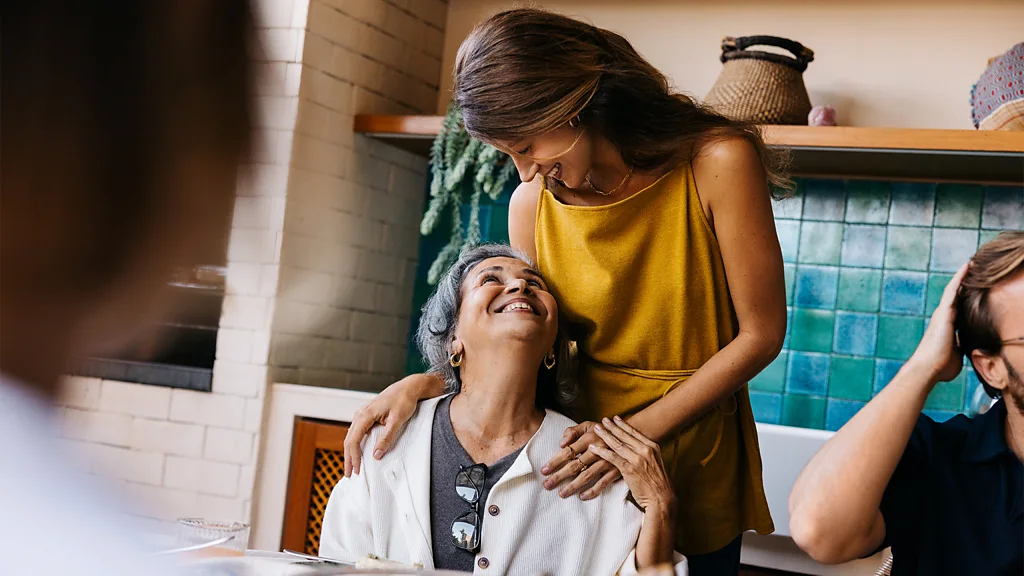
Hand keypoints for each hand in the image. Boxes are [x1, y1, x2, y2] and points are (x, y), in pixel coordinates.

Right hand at [343, 374, 432, 476]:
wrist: (409, 387)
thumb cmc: (404, 400)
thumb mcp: (397, 420)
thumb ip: (386, 437)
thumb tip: (376, 455)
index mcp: (365, 415)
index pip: (353, 440)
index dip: (353, 457)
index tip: (357, 470)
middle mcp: (360, 414)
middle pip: (349, 439)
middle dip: (348, 458)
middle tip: (349, 474)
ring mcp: (362, 414)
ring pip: (351, 436)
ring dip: (351, 452)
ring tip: (352, 466)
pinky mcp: (367, 416)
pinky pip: (357, 432)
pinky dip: (356, 444)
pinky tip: (358, 452)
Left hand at [542, 421, 621, 499]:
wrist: (630, 435)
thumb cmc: (602, 431)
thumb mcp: (588, 425)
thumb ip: (573, 431)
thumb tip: (561, 443)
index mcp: (589, 437)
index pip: (568, 452)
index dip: (555, 461)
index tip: (544, 470)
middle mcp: (598, 450)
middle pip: (575, 465)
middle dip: (560, 476)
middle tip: (547, 485)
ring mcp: (607, 461)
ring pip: (587, 476)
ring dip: (573, 486)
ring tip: (561, 493)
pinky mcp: (616, 471)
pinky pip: (603, 483)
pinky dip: (592, 491)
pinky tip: (582, 496)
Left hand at [589, 416, 674, 512]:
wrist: (662, 498)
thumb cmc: (658, 484)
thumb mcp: (656, 464)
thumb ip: (647, 455)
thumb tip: (636, 450)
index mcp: (652, 447)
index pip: (635, 432)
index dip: (623, 425)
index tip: (615, 418)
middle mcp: (645, 450)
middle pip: (624, 435)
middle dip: (612, 427)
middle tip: (602, 420)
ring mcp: (637, 459)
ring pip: (617, 444)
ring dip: (604, 435)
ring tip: (595, 429)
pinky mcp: (629, 469)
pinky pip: (612, 457)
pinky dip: (601, 452)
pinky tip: (593, 448)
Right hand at [908, 263, 969, 382]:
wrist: (927, 368)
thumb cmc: (941, 367)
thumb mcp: (957, 356)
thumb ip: (963, 349)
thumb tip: (970, 350)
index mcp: (948, 328)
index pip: (960, 310)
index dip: (966, 299)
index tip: (973, 290)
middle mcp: (943, 317)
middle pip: (956, 296)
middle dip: (964, 283)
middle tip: (972, 269)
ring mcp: (943, 313)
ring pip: (954, 289)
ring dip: (962, 276)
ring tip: (971, 262)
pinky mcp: (944, 311)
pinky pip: (953, 290)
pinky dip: (960, 277)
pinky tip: (967, 266)